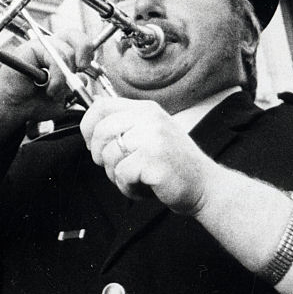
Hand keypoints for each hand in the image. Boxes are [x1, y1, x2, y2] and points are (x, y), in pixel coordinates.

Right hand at [0, 31, 95, 142]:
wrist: (12, 107)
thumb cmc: (33, 102)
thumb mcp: (63, 97)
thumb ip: (75, 87)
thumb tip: (85, 79)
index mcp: (61, 56)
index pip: (80, 42)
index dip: (88, 51)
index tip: (86, 68)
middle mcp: (51, 48)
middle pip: (75, 35)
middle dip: (84, 51)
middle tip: (81, 68)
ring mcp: (40, 46)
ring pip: (66, 52)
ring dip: (64, 77)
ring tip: (53, 91)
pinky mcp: (31, 48)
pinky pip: (53, 57)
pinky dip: (56, 76)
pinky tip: (48, 87)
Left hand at [79, 96, 218, 214]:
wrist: (205, 186)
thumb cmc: (173, 164)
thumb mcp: (149, 134)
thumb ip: (124, 124)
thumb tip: (92, 112)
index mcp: (145, 109)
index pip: (101, 106)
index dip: (88, 126)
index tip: (92, 144)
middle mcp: (149, 119)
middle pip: (101, 132)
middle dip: (100, 156)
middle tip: (118, 167)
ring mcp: (153, 137)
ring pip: (109, 155)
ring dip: (117, 176)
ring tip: (138, 178)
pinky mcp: (154, 158)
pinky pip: (122, 174)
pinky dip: (128, 187)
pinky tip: (145, 187)